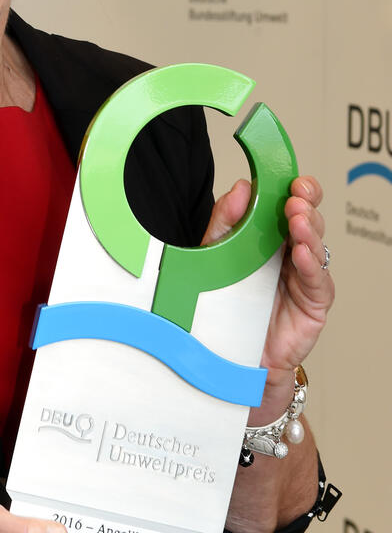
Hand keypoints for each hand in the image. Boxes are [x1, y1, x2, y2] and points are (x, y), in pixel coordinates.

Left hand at [202, 174, 333, 384]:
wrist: (230, 354)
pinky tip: (302, 253)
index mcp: (269, 235)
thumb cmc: (226, 303)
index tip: (290, 178)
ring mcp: (304, 275)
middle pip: (308, 218)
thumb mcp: (216, 253)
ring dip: (308, 229)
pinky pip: (317, 279)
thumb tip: (242, 187)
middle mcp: (290, 251)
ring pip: (315, 244)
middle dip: (304, 204)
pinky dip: (310, 263)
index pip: (289, 203)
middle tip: (295, 197)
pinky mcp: (313, 302)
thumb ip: (227, 220)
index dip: (295, 188)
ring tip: (297, 218)